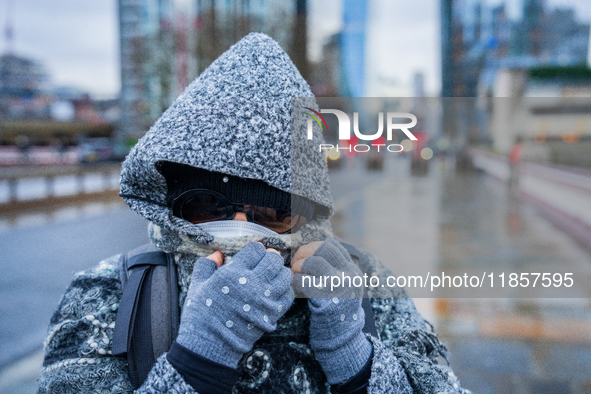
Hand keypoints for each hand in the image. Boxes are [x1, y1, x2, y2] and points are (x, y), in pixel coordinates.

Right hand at [176, 242, 292, 367]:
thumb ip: (206, 266)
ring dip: (279, 272)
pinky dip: (284, 290)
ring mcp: (264, 300)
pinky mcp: (272, 315)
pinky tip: (275, 290)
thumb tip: (217, 254)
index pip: (256, 250)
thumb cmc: (201, 316)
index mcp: (233, 274)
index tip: (252, 255)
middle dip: (270, 257)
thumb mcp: (197, 286)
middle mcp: (252, 284)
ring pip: (285, 276)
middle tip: (264, 262)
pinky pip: (288, 295)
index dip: (254, 250)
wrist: (209, 347)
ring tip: (271, 276)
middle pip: (274, 260)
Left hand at [291, 239, 371, 383]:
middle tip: (296, 264)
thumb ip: (331, 269)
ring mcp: (339, 287)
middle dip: (305, 253)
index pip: (332, 246)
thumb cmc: (336, 312)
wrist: (342, 340)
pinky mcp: (327, 299)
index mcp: (352, 271)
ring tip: (295, 276)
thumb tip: (308, 252)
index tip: (303, 256)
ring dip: (299, 267)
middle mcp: (349, 276)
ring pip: (314, 262)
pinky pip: (305, 282)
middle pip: (324, 249)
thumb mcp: (342, 287)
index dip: (313, 247)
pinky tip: (296, 288)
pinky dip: (296, 282)